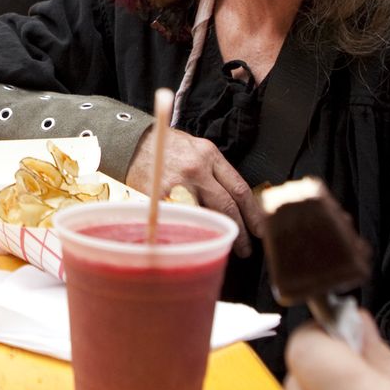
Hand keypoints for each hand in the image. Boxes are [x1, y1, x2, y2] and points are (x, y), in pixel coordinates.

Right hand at [125, 126, 259, 255]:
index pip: (239, 188)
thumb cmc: (164, 146)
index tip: (259, 229)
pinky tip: (195, 241)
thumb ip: (213, 170)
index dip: (253, 213)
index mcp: (209, 155)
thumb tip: (232, 199)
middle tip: (245, 248)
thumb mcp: (195, 148)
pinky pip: (180, 218)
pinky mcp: (160, 196)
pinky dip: (190, 231)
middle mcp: (197, 169)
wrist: (129, 141)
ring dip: (216, 234)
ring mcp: (178, 184)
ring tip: (222, 246)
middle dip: (240, 230)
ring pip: (206, 216)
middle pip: (227, 206)